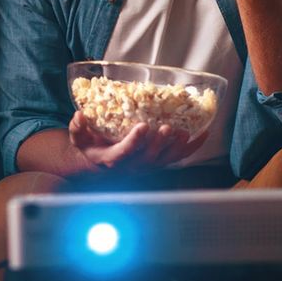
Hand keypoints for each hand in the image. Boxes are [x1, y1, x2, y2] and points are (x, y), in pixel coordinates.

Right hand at [68, 111, 207, 171]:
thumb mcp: (80, 138)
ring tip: (184, 132)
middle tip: (167, 128)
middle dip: (159, 143)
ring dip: (176, 147)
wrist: (102, 160)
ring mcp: (148, 165)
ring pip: (165, 159)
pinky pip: (178, 157)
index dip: (134, 142)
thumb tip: (79, 115)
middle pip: (149, 157)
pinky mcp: (159, 161)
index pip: (124, 153)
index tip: (142, 127)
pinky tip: (202, 134)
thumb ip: (78, 128)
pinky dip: (191, 147)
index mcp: (112, 159)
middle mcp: (132, 165)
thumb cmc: (92, 146)